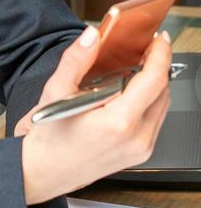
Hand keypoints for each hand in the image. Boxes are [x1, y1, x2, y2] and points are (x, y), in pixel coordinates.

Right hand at [19, 28, 171, 204]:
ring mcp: (141, 149)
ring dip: (155, 84)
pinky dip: (149, 101)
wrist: (45, 171)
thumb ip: (76, 60)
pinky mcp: (140, 153)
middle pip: (163, 92)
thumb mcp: (56, 91)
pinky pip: (156, 120)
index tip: (159, 39)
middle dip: (158, 66)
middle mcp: (136, 138)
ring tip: (139, 67)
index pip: (154, 80)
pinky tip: (132, 92)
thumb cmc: (49, 137)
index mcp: (118, 123)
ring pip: (162, 106)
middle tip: (147, 48)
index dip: (160, 54)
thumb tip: (91, 36)